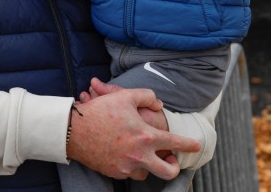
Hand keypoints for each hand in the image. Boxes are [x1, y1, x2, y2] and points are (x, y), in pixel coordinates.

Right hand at [66, 86, 199, 180]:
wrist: (74, 131)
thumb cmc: (100, 111)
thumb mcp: (125, 97)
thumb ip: (146, 97)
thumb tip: (158, 104)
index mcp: (146, 136)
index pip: (175, 143)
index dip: (189, 144)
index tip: (196, 145)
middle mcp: (139, 155)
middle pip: (167, 171)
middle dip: (174, 167)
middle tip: (172, 159)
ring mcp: (126, 167)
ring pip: (147, 175)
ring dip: (149, 166)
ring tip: (145, 155)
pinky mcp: (115, 172)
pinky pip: (129, 173)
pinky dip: (131, 166)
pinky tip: (125, 155)